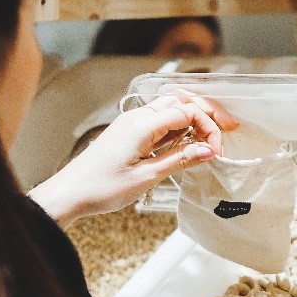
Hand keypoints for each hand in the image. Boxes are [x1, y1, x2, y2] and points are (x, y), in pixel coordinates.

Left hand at [28, 92, 237, 225]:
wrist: (69, 194)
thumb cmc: (100, 187)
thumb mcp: (147, 176)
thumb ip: (180, 160)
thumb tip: (207, 150)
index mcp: (142, 125)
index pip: (186, 112)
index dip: (208, 127)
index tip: (217, 148)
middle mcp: (136, 118)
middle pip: (179, 102)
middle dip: (206, 113)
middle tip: (226, 129)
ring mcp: (130, 123)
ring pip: (169, 109)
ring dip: (192, 119)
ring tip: (208, 137)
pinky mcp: (127, 132)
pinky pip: (158, 121)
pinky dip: (176, 127)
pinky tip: (185, 142)